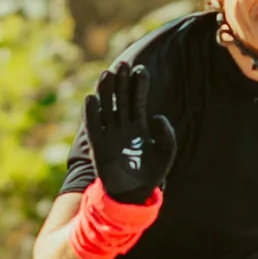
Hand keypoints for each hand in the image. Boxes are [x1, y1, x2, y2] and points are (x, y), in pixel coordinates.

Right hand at [83, 61, 177, 204]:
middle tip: (122, 64)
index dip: (139, 84)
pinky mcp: (99, 145)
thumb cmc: (150, 173)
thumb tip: (157, 115)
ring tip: (107, 74)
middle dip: (121, 82)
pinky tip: (91, 98)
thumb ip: (167, 134)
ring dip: (106, 91)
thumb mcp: (166, 152)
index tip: (141, 70)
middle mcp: (123, 125)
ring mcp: (110, 133)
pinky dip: (91, 113)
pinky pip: (94, 126)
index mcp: (140, 125)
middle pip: (121, 98)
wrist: (134, 194)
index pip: (138, 99)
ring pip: (107, 107)